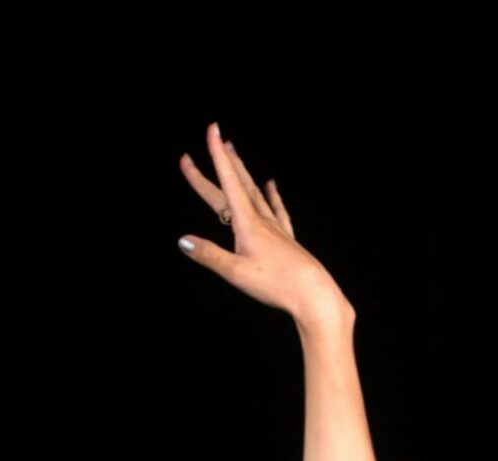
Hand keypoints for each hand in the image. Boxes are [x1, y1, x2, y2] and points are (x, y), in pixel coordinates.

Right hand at [176, 122, 347, 326]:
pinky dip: (272, 195)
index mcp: (247, 223)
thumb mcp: (237, 273)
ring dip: (243, 171)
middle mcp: (261, 219)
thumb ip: (209, 255)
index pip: (227, 181)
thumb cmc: (277, 285)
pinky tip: (271, 186)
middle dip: (223, 160)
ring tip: (235, 152)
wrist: (315, 295)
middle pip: (238, 183)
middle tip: (216, 137)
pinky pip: (277, 210)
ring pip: (255, 191)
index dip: (217, 155)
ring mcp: (276, 228)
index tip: (213, 129)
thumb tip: (182, 241)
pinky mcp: (287, 239)